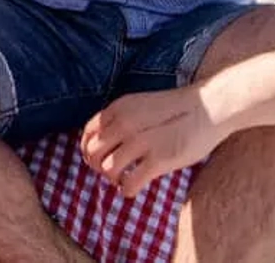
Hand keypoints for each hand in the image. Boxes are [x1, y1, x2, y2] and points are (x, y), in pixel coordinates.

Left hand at [80, 87, 223, 196]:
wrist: (209, 107)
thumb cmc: (176, 109)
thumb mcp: (139, 105)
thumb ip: (121, 120)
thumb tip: (106, 141)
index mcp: (117, 109)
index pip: (87, 134)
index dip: (87, 149)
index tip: (94, 159)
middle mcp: (124, 124)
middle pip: (93, 152)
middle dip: (96, 166)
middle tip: (109, 172)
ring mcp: (140, 142)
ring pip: (108, 169)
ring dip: (112, 179)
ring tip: (121, 181)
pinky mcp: (159, 159)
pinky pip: (130, 182)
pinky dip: (126, 190)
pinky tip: (131, 190)